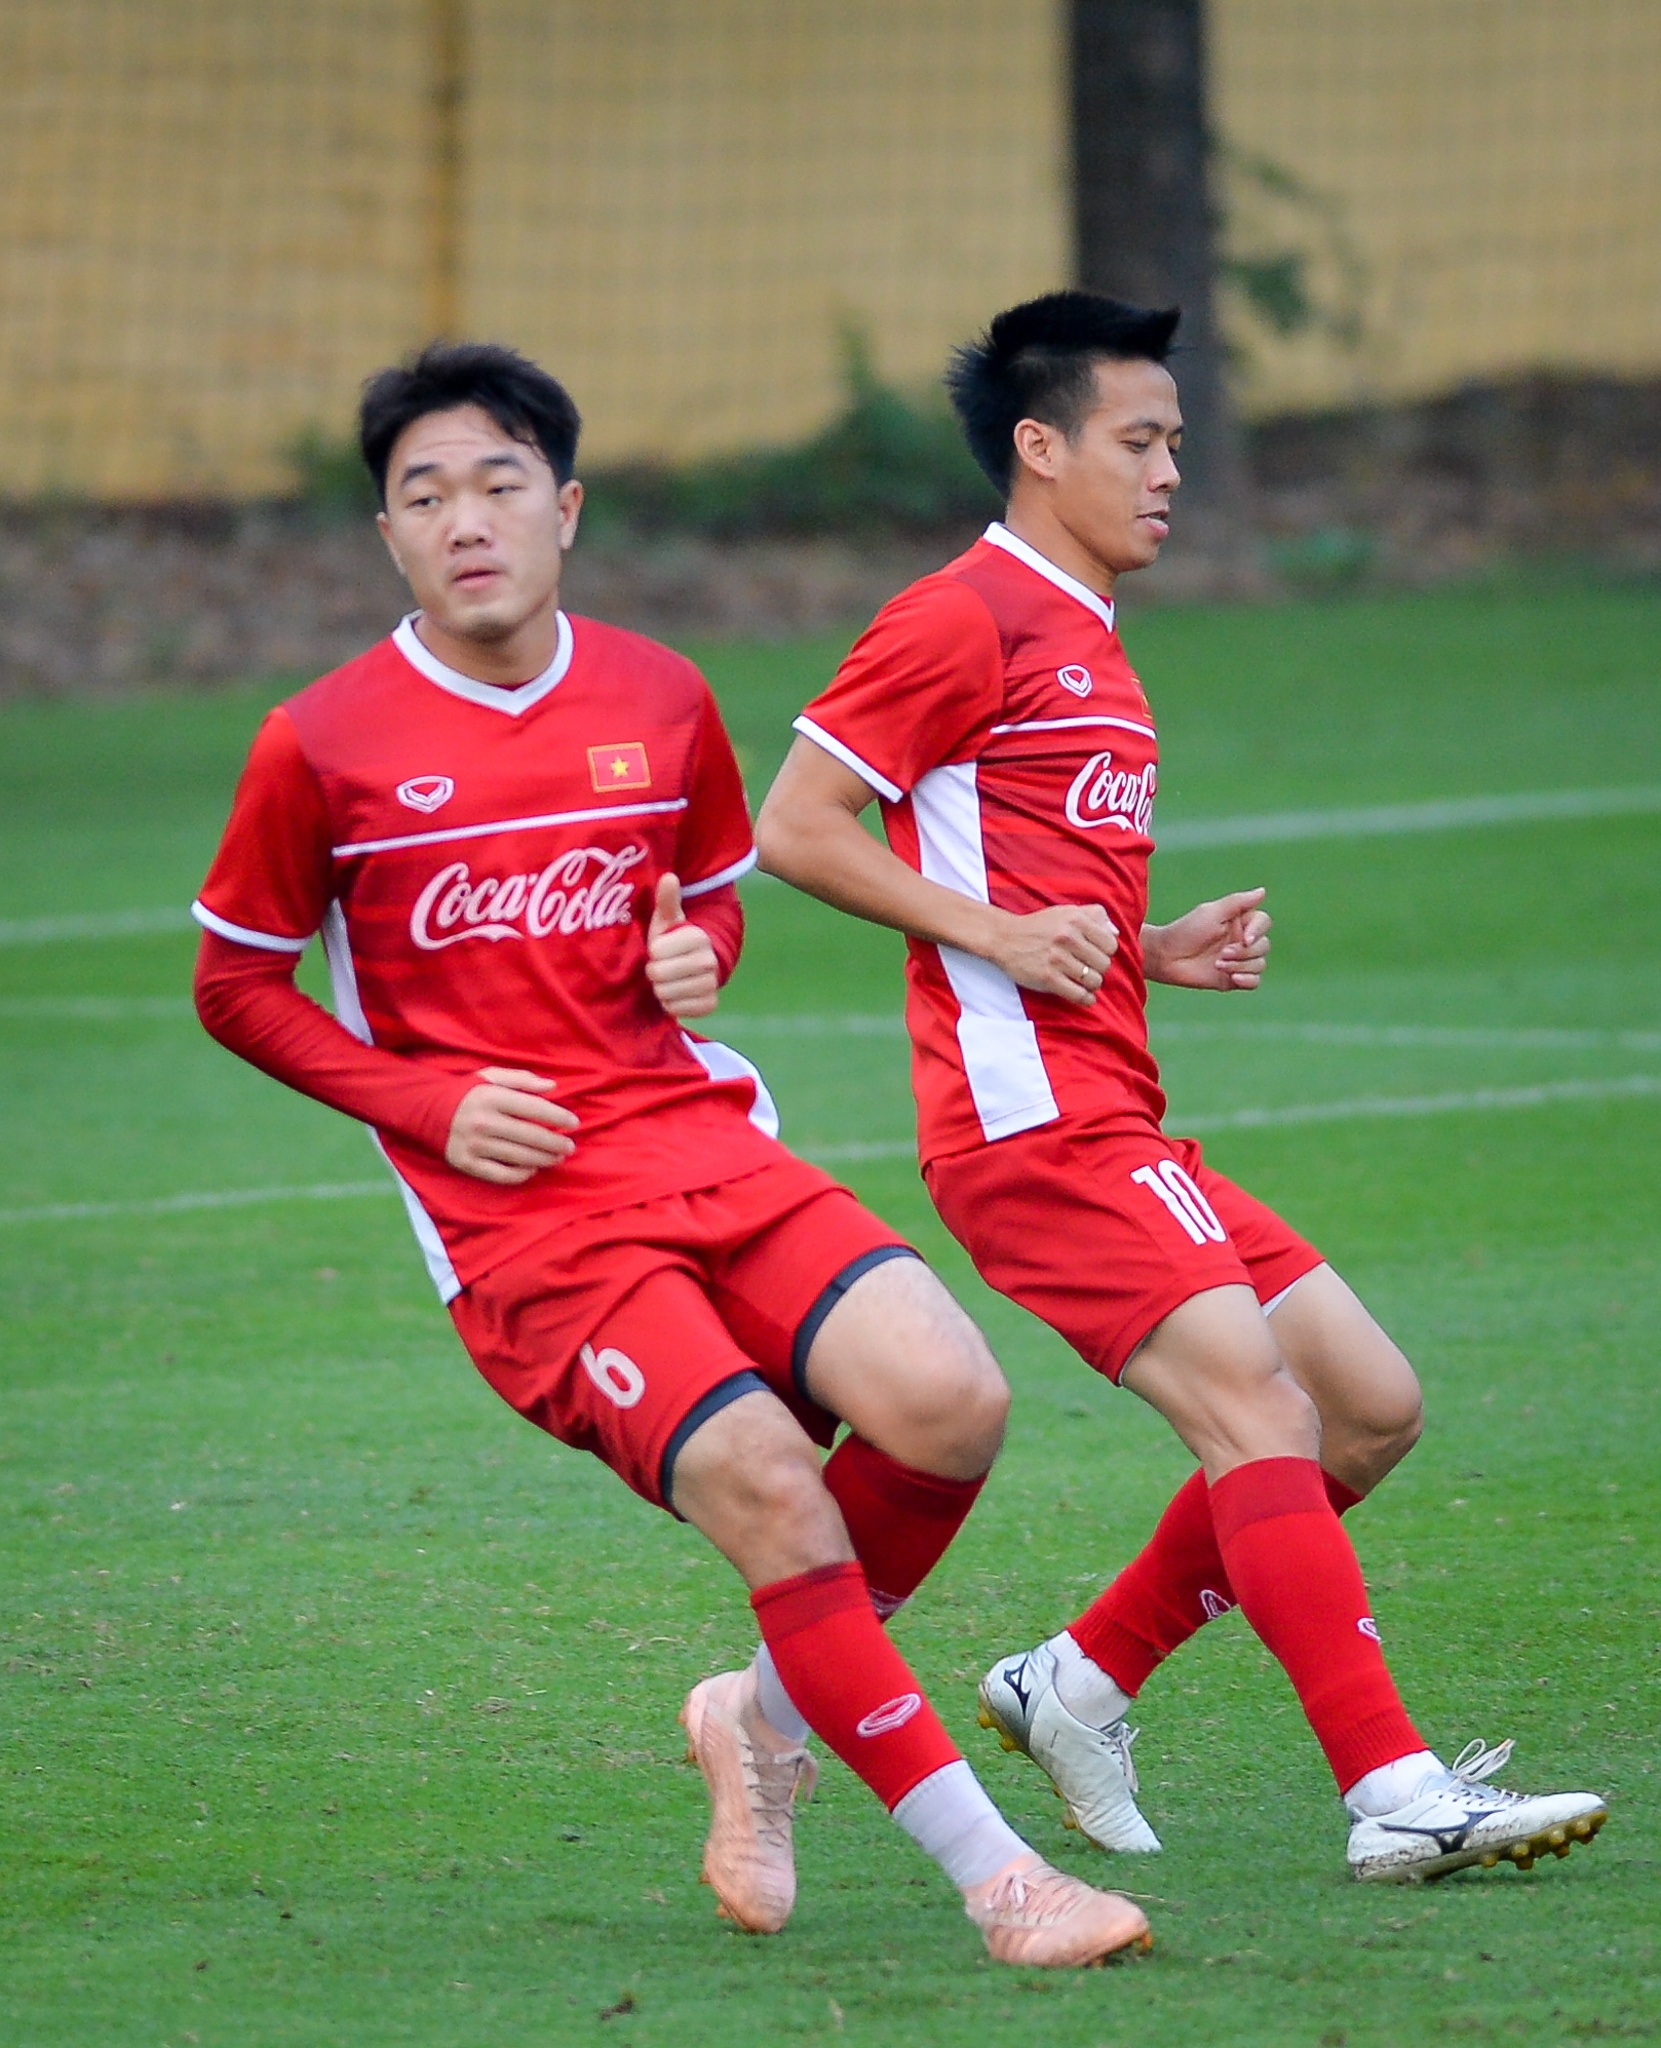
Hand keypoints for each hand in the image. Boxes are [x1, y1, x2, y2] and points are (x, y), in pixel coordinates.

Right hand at [445, 1067, 578, 1184]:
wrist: (426, 1111)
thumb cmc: (466, 1092)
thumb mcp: (491, 1077)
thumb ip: (522, 1079)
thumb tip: (552, 1086)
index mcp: (491, 1096)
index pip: (533, 1108)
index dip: (558, 1116)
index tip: (573, 1123)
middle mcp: (483, 1121)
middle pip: (530, 1136)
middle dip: (555, 1143)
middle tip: (570, 1146)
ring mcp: (474, 1145)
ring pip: (519, 1157)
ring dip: (544, 1159)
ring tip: (557, 1158)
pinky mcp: (467, 1163)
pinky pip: (501, 1174)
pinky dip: (521, 1174)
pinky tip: (533, 1169)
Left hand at [645, 873, 719, 1018]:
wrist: (694, 969)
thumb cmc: (673, 942)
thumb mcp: (667, 920)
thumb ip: (667, 900)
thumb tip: (668, 877)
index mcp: (698, 936)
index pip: (656, 951)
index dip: (653, 951)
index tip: (660, 949)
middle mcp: (709, 960)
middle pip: (658, 973)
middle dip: (654, 972)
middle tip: (661, 967)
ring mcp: (711, 984)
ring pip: (665, 993)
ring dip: (660, 989)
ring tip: (668, 980)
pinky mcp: (709, 1004)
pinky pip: (676, 1009)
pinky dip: (670, 1005)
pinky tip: (675, 994)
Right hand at [983, 903, 1118, 1004]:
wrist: (1004, 938)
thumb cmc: (1039, 926)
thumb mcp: (1066, 911)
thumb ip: (1094, 915)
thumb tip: (1116, 933)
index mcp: (1075, 920)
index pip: (1110, 944)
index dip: (1106, 952)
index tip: (1095, 954)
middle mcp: (1067, 937)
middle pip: (1104, 964)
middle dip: (1098, 969)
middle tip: (1087, 968)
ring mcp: (1057, 959)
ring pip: (1094, 981)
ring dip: (1091, 984)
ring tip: (1083, 981)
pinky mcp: (1047, 978)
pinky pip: (1079, 995)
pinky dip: (1086, 999)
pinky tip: (1083, 996)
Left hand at [1143, 888, 1270, 990]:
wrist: (1166, 957)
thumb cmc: (1185, 931)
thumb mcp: (1211, 912)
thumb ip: (1238, 902)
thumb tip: (1263, 891)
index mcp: (1238, 922)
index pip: (1263, 922)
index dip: (1258, 931)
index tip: (1244, 938)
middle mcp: (1241, 941)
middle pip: (1264, 946)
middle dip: (1244, 952)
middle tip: (1222, 953)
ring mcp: (1237, 960)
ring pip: (1260, 964)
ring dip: (1241, 965)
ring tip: (1218, 964)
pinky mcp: (1232, 979)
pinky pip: (1254, 982)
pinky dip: (1247, 980)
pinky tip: (1233, 977)